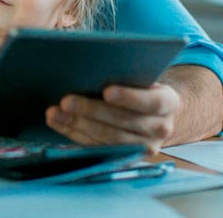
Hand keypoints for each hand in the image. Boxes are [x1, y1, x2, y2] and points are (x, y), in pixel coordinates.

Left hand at [45, 83, 181, 154]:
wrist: (155, 115)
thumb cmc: (140, 87)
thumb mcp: (141, 77)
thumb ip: (126, 74)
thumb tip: (89, 65)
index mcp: (168, 103)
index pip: (152, 101)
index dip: (129, 97)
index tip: (106, 91)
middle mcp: (160, 129)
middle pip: (123, 122)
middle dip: (91, 111)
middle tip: (66, 100)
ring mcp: (144, 148)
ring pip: (107, 138)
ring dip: (76, 125)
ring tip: (54, 113)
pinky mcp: (125, 158)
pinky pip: (97, 148)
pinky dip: (75, 135)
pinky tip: (58, 123)